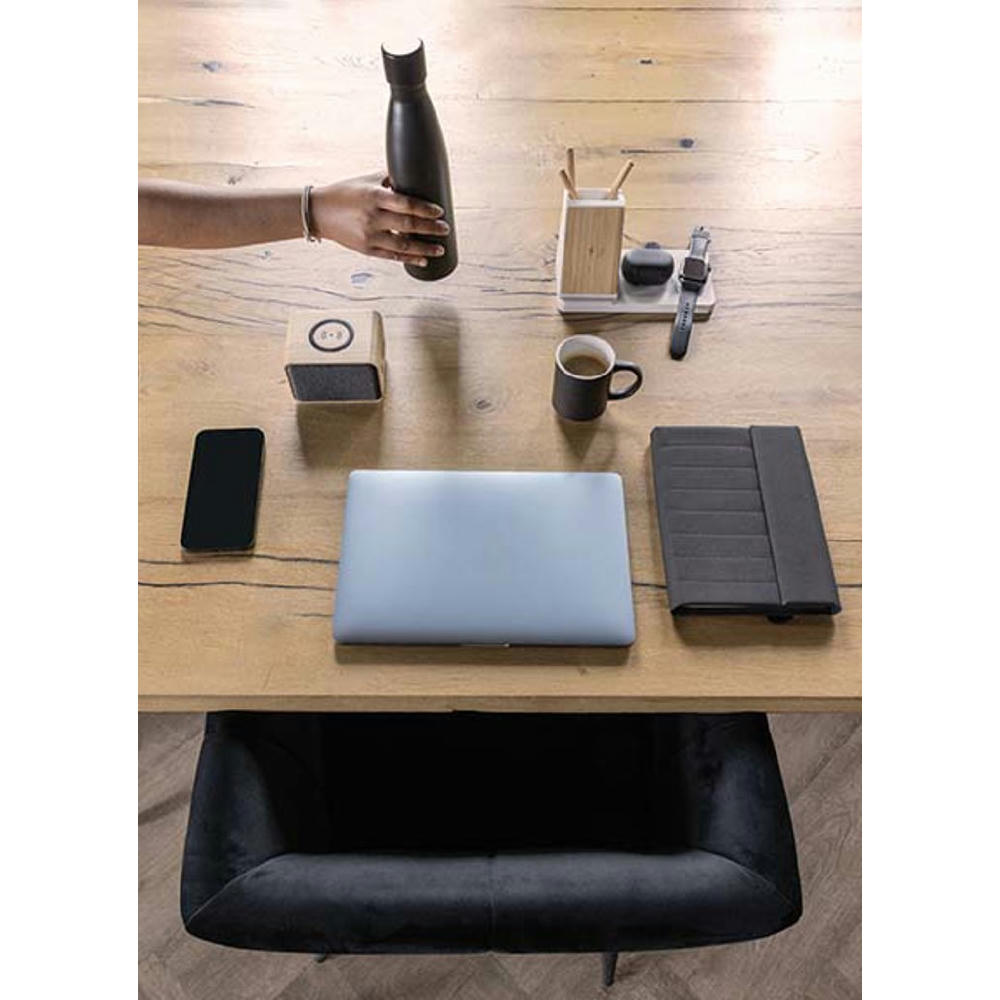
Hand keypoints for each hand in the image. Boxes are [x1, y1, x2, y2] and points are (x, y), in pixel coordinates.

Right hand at [310, 172, 448, 267]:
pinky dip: (409, 259)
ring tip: (440, 249)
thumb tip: (413, 175)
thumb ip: (390, 180)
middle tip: (445, 229)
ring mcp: (370, 236)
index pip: (406, 204)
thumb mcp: (366, 181)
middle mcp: (372, 218)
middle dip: (431, 229)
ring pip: (403, 246)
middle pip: (409, 225)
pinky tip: (423, 260)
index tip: (440, 212)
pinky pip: (392, 257)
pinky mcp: (367, 250)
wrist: (318, 213)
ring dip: (424, 249)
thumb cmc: (344, 193)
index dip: (425, 209)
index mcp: (374, 197)